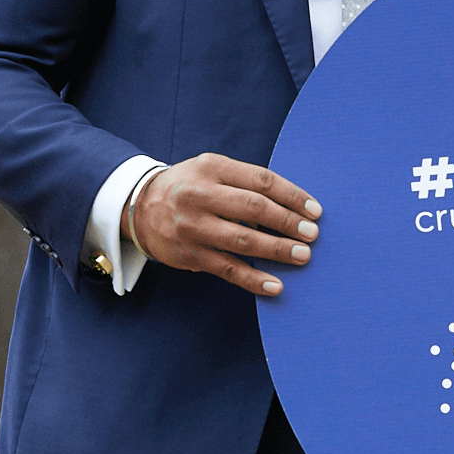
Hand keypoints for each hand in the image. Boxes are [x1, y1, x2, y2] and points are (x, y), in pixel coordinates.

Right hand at [124, 154, 321, 297]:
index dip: (292, 196)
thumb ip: (245, 181)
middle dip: (288, 223)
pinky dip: (253, 279)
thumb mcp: (212, 169)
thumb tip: (292, 204)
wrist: (138, 206)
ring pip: (243, 241)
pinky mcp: (188, 254)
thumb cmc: (189, 186)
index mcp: (212, 167)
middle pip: (254, 209)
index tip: (315, 210)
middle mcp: (200, 195)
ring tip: (302, 256)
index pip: (262, 181)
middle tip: (313, 234)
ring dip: (277, 250)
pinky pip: (226, 269)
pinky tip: (275, 285)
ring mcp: (192, 227)